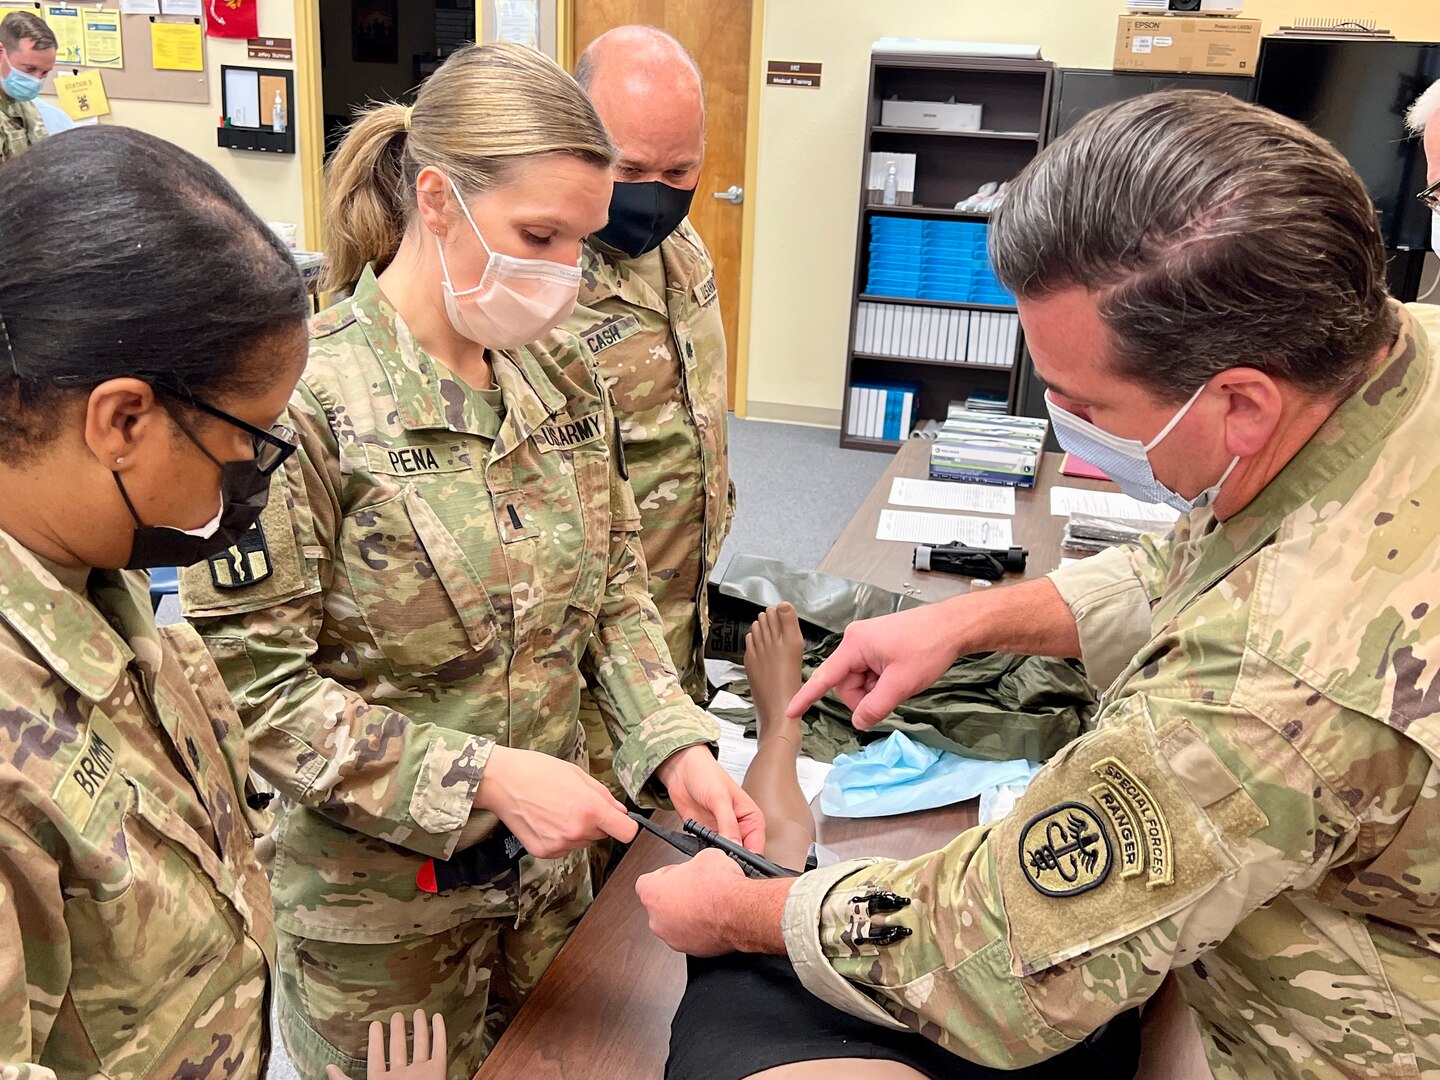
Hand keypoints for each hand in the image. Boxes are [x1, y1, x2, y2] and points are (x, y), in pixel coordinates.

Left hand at [325, 1009, 445, 1079]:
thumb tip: (328, 1067)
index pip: (377, 1058)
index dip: (375, 1041)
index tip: (375, 1024)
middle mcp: (402, 1076)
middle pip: (400, 1049)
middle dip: (399, 1031)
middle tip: (398, 1014)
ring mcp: (420, 1073)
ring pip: (420, 1045)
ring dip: (420, 1028)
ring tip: (418, 1012)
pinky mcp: (437, 1071)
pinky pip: (439, 1049)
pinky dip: (439, 1032)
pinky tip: (437, 1018)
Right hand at [476, 746, 638, 858]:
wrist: (501, 780)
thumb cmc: (538, 770)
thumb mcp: (578, 774)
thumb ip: (603, 796)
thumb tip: (621, 812)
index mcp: (590, 809)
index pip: (627, 832)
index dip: (626, 825)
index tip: (619, 820)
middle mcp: (577, 831)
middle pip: (603, 835)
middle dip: (595, 822)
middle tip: (574, 803)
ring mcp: (559, 844)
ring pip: (583, 841)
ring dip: (577, 829)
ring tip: (556, 808)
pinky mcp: (544, 852)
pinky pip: (564, 847)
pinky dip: (559, 836)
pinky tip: (545, 819)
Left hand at [635, 848, 748, 955]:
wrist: (739, 911)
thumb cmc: (719, 888)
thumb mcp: (704, 856)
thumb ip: (691, 864)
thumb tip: (698, 865)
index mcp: (653, 895)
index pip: (645, 883)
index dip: (663, 876)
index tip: (675, 874)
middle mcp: (658, 921)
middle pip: (660, 905)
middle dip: (676, 896)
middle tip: (694, 888)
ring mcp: (674, 939)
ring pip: (675, 924)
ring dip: (687, 915)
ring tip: (707, 904)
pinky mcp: (692, 951)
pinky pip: (692, 937)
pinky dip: (700, 929)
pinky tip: (715, 918)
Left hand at [656, 744, 765, 851]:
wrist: (682, 770)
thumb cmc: (706, 774)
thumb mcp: (720, 799)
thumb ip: (728, 824)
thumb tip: (736, 846)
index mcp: (751, 818)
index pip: (756, 846)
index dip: (748, 858)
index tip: (737, 865)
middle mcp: (739, 828)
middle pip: (740, 854)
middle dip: (731, 860)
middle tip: (722, 861)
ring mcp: (721, 832)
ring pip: (723, 855)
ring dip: (716, 857)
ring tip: (710, 854)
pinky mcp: (705, 835)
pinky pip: (706, 851)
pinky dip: (703, 853)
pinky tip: (699, 850)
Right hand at [786, 601, 968, 728]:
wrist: (953, 626)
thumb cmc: (928, 647)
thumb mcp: (902, 683)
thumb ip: (876, 706)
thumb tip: (859, 722)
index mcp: (855, 644)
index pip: (824, 677)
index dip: (806, 697)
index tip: (790, 711)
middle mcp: (855, 641)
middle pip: (846, 683)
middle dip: (864, 696)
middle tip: (891, 696)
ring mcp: (867, 643)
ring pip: (859, 681)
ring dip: (876, 690)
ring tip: (900, 682)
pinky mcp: (877, 646)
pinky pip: (870, 673)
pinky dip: (882, 682)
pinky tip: (900, 676)